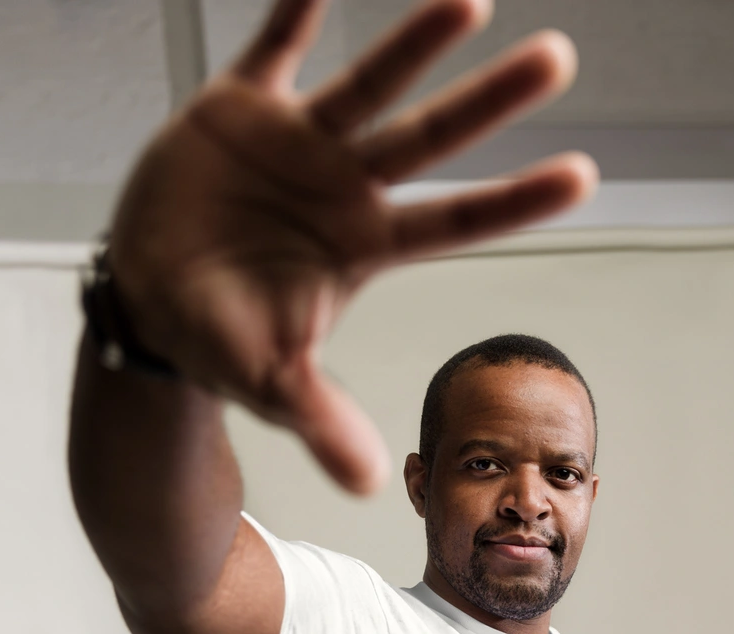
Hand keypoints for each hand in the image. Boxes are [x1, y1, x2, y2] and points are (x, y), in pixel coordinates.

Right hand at [107, 0, 597, 494]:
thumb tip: (367, 486)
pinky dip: (296, 9)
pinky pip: (273, 46)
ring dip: (415, 42)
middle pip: (430, 140)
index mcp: (363, 247)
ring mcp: (296, 144)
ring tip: (471, 0)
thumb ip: (321, 420)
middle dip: (489, 102)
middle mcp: (344, 187)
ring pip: (368, 83)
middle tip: (559, 60)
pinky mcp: (238, 109)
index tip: (583, 177)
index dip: (514, 202)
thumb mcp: (271, 384)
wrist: (150, 299)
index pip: (454, 223)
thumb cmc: (221, 340)